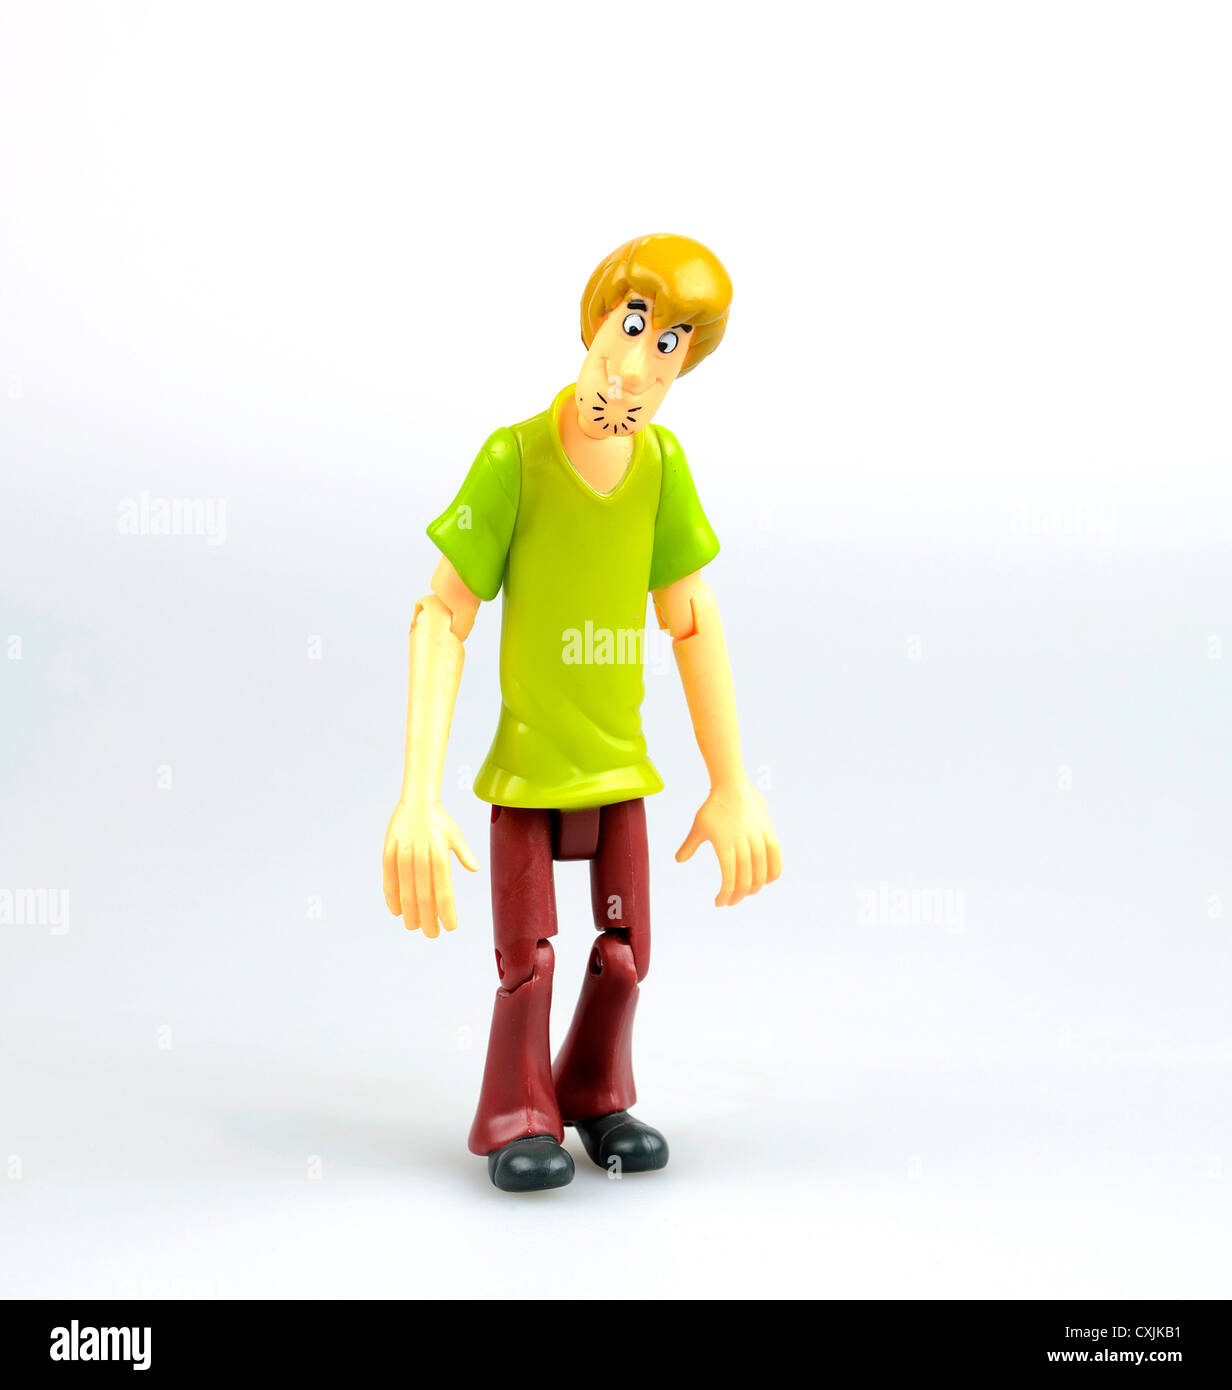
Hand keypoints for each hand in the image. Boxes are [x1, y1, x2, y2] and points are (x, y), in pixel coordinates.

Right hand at [382, 800, 479, 937]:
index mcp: (440, 855)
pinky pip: (389, 880)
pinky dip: (392, 897)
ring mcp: (403, 855)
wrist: (416, 800)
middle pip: (424, 896)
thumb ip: (464, 853)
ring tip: (414, 927)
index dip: (446, 912)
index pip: (444, 891)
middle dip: (428, 919)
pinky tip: (397, 911)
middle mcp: (421, 857)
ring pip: (406, 891)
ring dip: (410, 913)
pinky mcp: (389, 853)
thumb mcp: (455, 834)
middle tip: (432, 934)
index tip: (450, 927)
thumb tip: (475, 869)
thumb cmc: (439, 819)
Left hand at [676, 779, 781, 906]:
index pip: (730, 880)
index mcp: (725, 846)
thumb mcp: (698, 827)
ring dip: (754, 888)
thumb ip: (689, 845)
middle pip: (746, 881)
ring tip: (747, 892)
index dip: (725, 896)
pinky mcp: (769, 834)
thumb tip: (678, 860)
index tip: (720, 902)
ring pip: (761, 874)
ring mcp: (758, 839)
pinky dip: (772, 874)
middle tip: (731, 900)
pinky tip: (765, 881)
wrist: (732, 786)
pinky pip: (776, 860)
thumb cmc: (713, 807)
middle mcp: (743, 845)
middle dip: (738, 896)